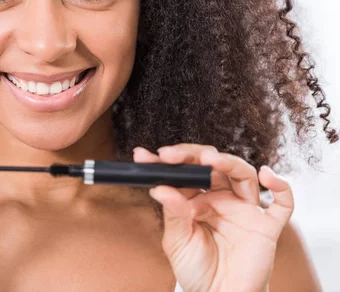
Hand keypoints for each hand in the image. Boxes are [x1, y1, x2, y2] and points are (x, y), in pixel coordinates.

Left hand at [133, 143, 292, 291]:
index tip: (143, 156)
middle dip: (193, 155)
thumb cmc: (196, 270)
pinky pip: (283, 203)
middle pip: (213, 166)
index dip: (167, 163)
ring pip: (243, 175)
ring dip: (228, 162)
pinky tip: (267, 175)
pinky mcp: (266, 227)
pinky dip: (281, 186)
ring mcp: (245, 211)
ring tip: (211, 158)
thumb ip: (173, 214)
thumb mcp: (177, 241)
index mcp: (197, 200)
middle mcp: (222, 200)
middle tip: (171, 155)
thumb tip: (160, 188)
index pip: (184, 172)